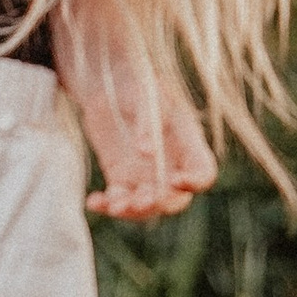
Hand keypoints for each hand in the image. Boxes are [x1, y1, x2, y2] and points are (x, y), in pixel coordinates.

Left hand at [63, 50, 217, 221]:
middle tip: (140, 202)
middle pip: (175, 199)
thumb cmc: (137, 84)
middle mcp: (171, 165)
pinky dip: (107, 205)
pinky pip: (118, 200)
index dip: (195, 182)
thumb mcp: (147, 94)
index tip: (175, 180)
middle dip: (159, 204)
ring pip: (146, 207)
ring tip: (113, 206)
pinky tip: (93, 201)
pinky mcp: (121, 178)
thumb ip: (148, 121)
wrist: (110, 85)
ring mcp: (146, 175)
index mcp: (187, 144)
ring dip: (132, 212)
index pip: (203, 172)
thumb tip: (146, 152)